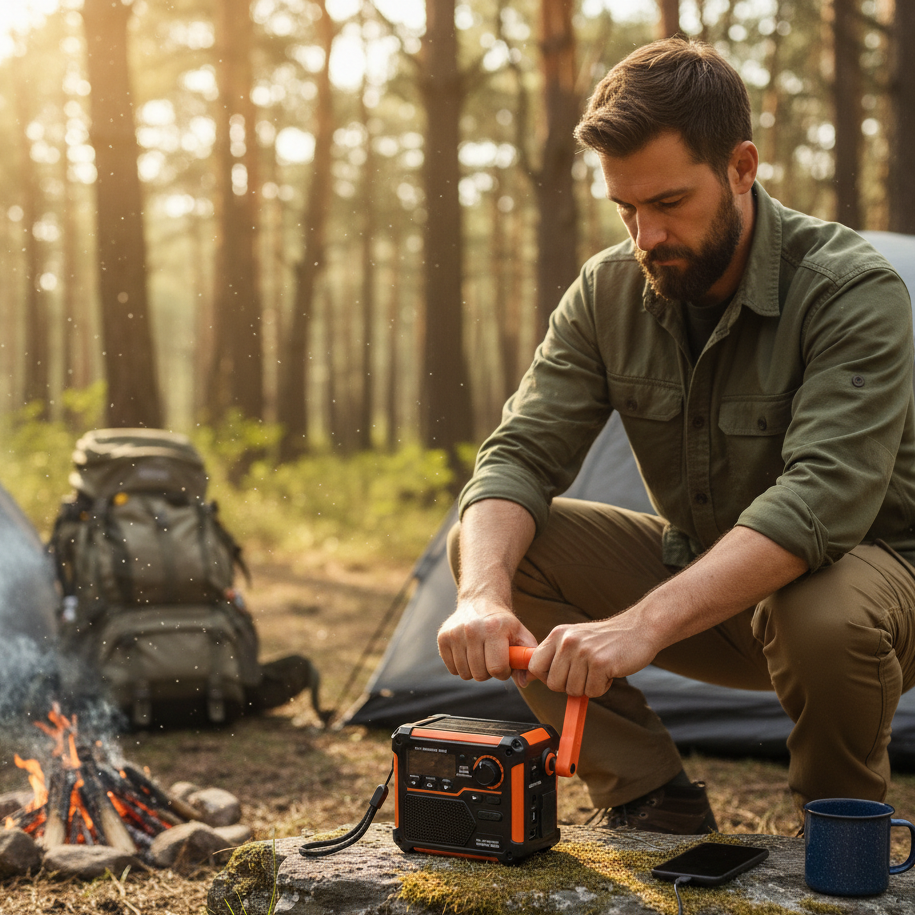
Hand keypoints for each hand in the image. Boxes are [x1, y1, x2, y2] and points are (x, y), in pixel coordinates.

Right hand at [437, 597, 537, 687]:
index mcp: (494, 628)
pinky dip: (461, 667)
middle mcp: (472, 629)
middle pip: (480, 674)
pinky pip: (452, 669)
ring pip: (465, 674)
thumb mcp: (521, 635)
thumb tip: (524, 683)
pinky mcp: (442, 637)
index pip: (497, 668)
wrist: (480, 601)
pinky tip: (468, 653)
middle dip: (489, 672)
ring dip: (475, 670)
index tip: (505, 664)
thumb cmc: (503, 623)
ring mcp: (454, 633)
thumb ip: (526, 658)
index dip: (503, 672)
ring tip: (481, 655)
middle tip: (492, 659)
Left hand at [528, 611, 658, 697]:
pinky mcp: (600, 663)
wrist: (639, 629)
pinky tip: (609, 671)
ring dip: (588, 686)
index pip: (535, 665)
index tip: (560, 677)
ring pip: (573, 690)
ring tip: (599, 669)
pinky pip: (592, 691)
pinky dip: (602, 687)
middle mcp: (567, 642)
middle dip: (570, 685)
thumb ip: (554, 655)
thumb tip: (527, 677)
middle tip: (585, 673)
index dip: (546, 677)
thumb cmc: (606, 639)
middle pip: (553, 684)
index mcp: (558, 635)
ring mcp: (583, 652)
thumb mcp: (574, 638)